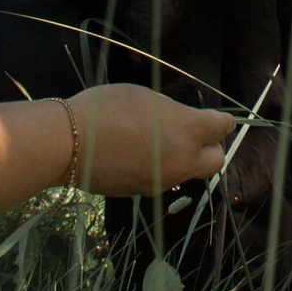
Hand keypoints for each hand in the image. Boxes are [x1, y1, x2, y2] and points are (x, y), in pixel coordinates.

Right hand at [59, 84, 232, 194]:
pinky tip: (136, 155)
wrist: (69, 144)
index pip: (222, 127)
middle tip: (190, 133)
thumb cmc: (105, 109)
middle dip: (209, 147)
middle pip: (216, 160)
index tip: (213, 117)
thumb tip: (181, 121)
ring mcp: (163, 180)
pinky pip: (163, 180)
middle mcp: (182, 160)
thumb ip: (172, 112)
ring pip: (189, 172)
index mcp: (187, 130)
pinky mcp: (144, 192)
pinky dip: (159, 168)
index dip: (220, 121)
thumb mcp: (145, 98)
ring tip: (156, 141)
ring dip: (183, 159)